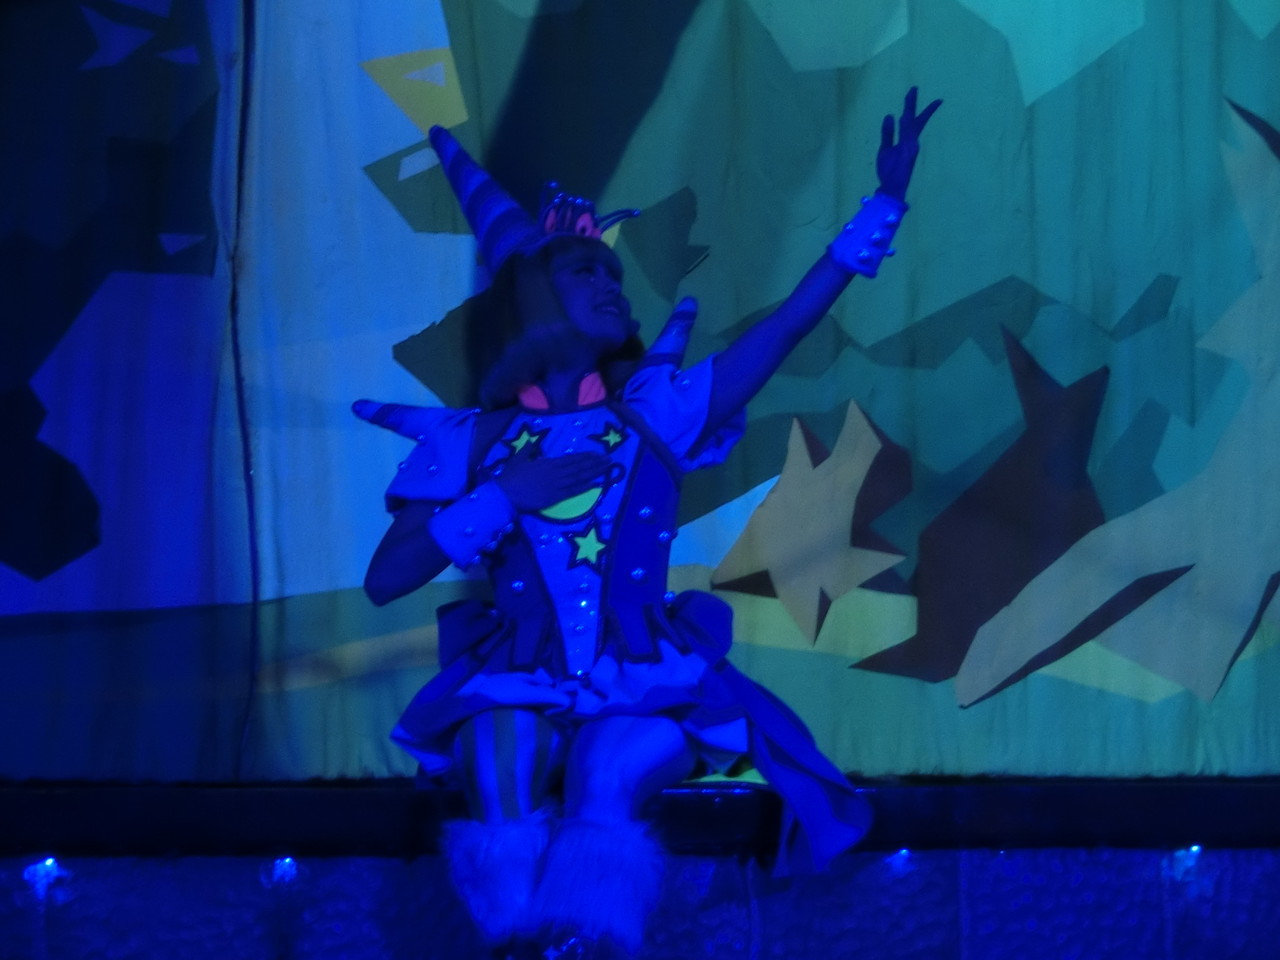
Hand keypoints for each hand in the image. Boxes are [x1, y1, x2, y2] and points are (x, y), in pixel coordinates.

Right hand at [494, 446, 609, 511]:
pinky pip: (573, 491)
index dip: (584, 456)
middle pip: (579, 467)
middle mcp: (556, 472)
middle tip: (609, 459)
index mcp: (548, 462)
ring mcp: (557, 485)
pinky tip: (596, 484)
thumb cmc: (511, 476)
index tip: (596, 454)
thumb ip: (528, 450)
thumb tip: (533, 443)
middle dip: (595, 463)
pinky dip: (585, 488)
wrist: (506, 493)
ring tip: (607, 468)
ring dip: (594, 472)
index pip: (570, 459)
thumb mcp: (518, 459)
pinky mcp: (555, 497)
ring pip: (579, 477)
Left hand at [875, 87, 941, 200]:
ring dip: (910, 109)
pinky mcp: (908, 152)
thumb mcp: (885, 149)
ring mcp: (911, 146)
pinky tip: (904, 114)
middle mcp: (912, 141)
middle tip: (914, 88)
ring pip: (910, 123)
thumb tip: (889, 116)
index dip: (914, 109)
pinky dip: (906, 125)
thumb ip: (887, 133)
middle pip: (914, 118)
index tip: (914, 95)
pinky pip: (906, 135)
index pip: (912, 121)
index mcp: (907, 141)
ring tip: (910, 94)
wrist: (891, 186)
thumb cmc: (889, 170)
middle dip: (913, 104)